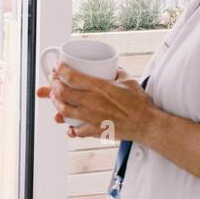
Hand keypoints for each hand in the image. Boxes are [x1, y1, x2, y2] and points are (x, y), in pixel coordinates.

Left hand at [35, 64, 160, 142]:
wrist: (146, 124)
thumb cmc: (139, 103)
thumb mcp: (128, 80)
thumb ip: (117, 73)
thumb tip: (112, 68)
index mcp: (98, 87)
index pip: (71, 76)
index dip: (60, 70)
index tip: (58, 66)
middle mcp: (91, 102)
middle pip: (62, 92)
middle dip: (53, 85)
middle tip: (54, 81)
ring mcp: (91, 117)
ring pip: (64, 111)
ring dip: (56, 104)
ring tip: (56, 99)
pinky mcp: (94, 130)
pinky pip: (76, 131)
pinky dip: (70, 129)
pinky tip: (69, 127)